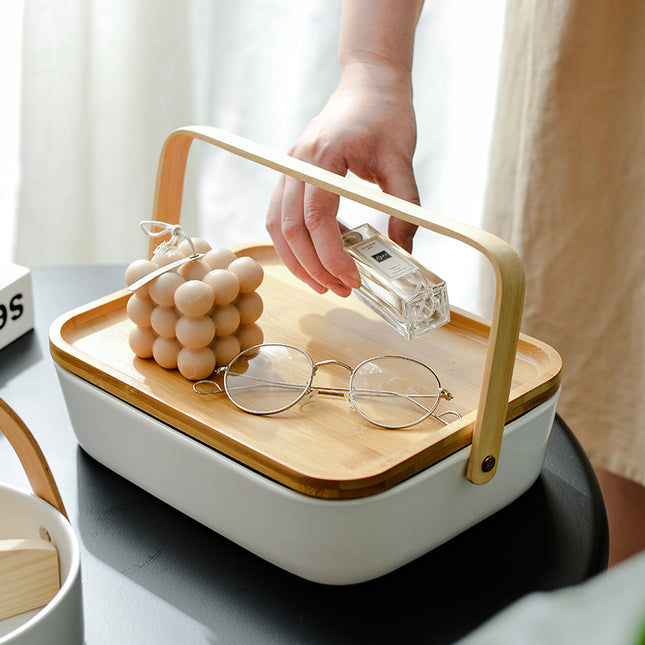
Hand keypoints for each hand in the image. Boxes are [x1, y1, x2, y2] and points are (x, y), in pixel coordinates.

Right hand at [266, 62, 419, 296]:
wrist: (368, 83)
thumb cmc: (386, 114)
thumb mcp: (402, 159)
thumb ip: (404, 205)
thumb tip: (404, 251)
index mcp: (323, 154)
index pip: (317, 216)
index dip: (331, 254)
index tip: (352, 278)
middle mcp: (297, 161)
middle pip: (290, 228)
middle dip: (313, 266)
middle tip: (340, 290)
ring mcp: (289, 167)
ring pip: (277, 226)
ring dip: (297, 260)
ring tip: (323, 284)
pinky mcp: (291, 174)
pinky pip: (280, 216)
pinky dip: (293, 243)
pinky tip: (315, 259)